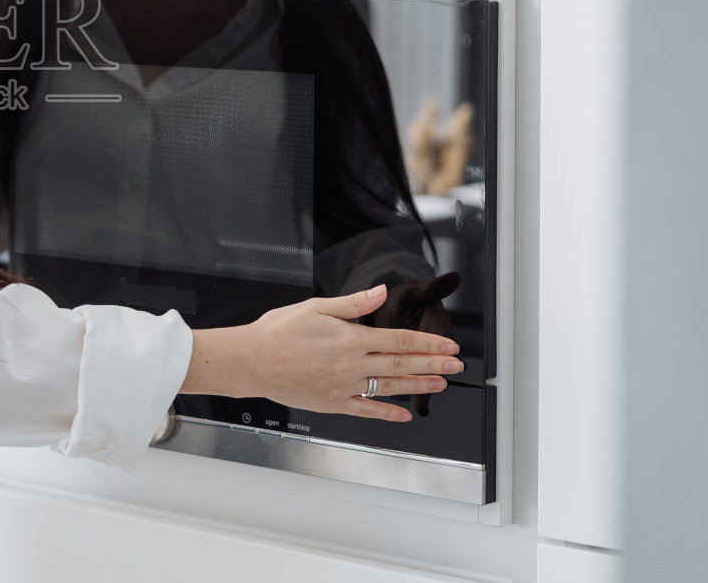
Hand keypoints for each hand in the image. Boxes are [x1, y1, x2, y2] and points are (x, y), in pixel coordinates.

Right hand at [181, 284, 461, 421]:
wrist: (250, 361)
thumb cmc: (277, 332)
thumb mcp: (315, 308)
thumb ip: (353, 304)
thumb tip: (381, 292)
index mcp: (349, 339)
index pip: (398, 341)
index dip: (427, 343)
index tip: (448, 344)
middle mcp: (351, 365)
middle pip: (401, 365)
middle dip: (433, 364)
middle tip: (457, 364)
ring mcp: (343, 387)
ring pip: (390, 388)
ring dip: (418, 386)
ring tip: (441, 383)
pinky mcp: (332, 404)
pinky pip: (366, 410)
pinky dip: (387, 413)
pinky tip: (405, 414)